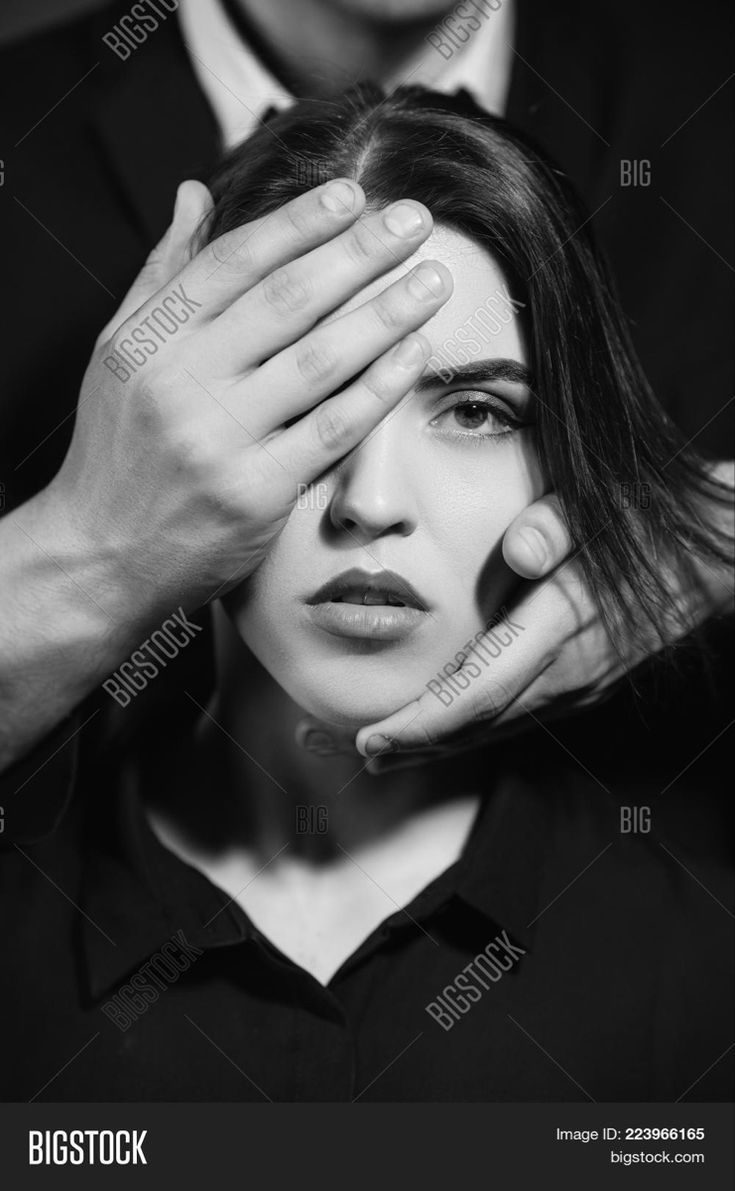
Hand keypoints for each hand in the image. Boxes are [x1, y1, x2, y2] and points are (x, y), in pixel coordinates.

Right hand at [43, 178, 452, 620]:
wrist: (101, 554)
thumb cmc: (119, 448)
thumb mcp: (121, 352)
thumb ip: (163, 273)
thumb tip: (194, 192)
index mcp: (152, 338)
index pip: (234, 261)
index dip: (299, 223)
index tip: (353, 195)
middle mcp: (183, 382)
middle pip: (287, 301)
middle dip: (359, 254)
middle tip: (415, 221)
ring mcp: (221, 440)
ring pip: (319, 360)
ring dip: (385, 315)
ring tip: (434, 281)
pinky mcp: (257, 493)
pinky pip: (332, 430)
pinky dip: (379, 389)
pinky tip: (414, 355)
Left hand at [294, 487, 732, 770]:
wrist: (721, 556)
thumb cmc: (656, 521)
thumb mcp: (610, 507)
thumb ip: (559, 524)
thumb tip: (517, 550)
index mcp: (564, 625)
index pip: (480, 689)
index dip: (423, 722)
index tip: (372, 739)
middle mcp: (571, 668)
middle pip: (481, 721)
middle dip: (419, 742)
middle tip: (362, 753)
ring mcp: (583, 682)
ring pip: (501, 725)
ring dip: (443, 740)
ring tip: (389, 750)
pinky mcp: (590, 681)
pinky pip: (522, 715)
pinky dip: (476, 727)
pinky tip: (449, 729)